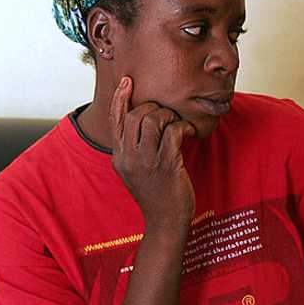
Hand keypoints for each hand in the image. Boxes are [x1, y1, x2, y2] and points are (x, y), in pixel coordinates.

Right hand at [109, 76, 195, 228]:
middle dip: (154, 108)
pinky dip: (183, 127)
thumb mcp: (135, 170)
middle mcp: (129, 158)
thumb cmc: (155, 194)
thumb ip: (133, 148)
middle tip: (167, 116)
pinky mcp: (167, 166)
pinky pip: (174, 132)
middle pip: (135, 115)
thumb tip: (143, 120)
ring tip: (177, 125)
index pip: (115, 120)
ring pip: (154, 119)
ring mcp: (147, 162)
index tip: (128, 81)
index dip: (120, 97)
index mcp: (118, 157)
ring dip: (170, 116)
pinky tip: (188, 133)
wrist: (165, 223)